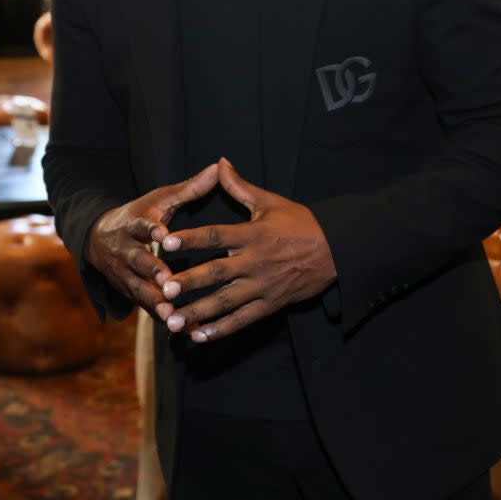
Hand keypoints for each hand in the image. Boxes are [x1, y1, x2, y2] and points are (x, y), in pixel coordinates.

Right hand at [85, 163, 217, 314]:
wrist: (98, 238)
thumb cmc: (140, 216)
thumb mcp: (160, 199)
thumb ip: (189, 188)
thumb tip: (219, 167)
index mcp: (134, 225)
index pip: (141, 226)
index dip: (150, 230)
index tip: (162, 235)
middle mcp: (125, 251)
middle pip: (137, 262)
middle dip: (151, 273)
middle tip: (167, 282)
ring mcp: (124, 275)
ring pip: (139, 290)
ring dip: (156, 303)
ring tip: (173, 316)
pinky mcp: (129, 293)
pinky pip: (146, 308)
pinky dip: (161, 318)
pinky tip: (182, 328)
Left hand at [156, 157, 336, 341]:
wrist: (336, 250)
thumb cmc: (301, 223)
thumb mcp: (270, 202)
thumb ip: (239, 186)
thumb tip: (220, 163)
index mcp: (252, 235)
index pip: (217, 236)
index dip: (192, 238)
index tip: (167, 242)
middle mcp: (254, 262)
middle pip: (216, 273)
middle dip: (189, 283)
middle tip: (164, 289)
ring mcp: (262, 286)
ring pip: (225, 302)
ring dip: (197, 312)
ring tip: (172, 322)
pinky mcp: (269, 305)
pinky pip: (242, 320)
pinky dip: (220, 330)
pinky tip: (198, 336)